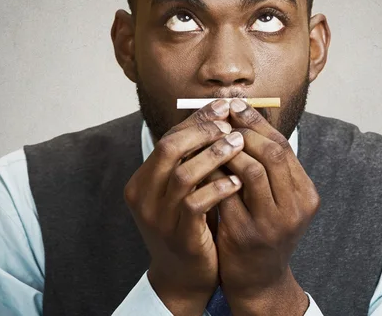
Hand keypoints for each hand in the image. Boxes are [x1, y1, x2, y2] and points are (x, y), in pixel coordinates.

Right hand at [124, 100, 244, 315]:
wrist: (182, 275)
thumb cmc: (189, 224)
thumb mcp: (184, 189)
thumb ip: (192, 159)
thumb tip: (219, 117)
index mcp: (142, 180)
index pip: (168, 138)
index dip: (196, 121)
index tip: (223, 107)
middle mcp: (143, 196)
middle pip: (169, 149)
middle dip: (203, 131)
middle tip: (231, 122)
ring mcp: (158, 217)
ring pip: (184, 174)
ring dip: (214, 155)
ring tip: (239, 144)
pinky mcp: (178, 235)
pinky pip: (196, 204)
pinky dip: (218, 188)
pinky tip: (237, 181)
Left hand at [215, 99, 319, 314]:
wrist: (258, 280)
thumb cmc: (263, 230)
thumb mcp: (275, 199)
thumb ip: (266, 166)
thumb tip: (244, 118)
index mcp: (305, 194)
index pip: (284, 146)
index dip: (258, 122)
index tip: (236, 105)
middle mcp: (295, 207)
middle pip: (273, 153)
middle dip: (245, 129)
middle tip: (222, 115)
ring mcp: (272, 223)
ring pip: (252, 170)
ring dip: (229, 150)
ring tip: (211, 138)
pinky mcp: (246, 235)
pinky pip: (227, 193)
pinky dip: (214, 173)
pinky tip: (200, 163)